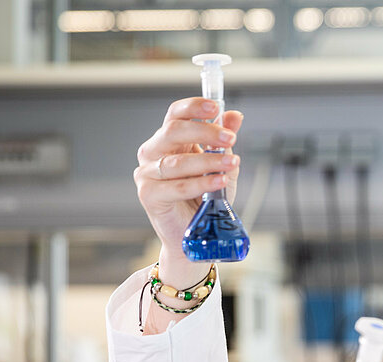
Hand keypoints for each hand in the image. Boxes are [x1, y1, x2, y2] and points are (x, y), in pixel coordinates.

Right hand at [133, 97, 242, 258]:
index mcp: (169, 140)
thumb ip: (224, 141)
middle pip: (173, 131)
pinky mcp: (148, 195)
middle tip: (230, 139)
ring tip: (230, 163)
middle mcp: (153, 152)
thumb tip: (235, 116)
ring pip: (177, 162)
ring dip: (208, 161)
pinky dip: (200, 184)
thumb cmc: (205, 198)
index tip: (216, 107)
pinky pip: (176, 187)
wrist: (197, 233)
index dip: (194, 107)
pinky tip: (218, 182)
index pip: (176, 114)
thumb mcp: (220, 165)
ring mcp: (147, 173)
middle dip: (205, 132)